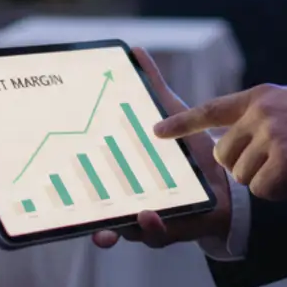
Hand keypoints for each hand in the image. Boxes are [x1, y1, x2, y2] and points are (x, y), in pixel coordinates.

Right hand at [92, 48, 232, 249]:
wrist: (232, 176)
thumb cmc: (193, 147)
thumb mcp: (173, 113)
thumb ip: (154, 86)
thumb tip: (136, 51)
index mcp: (127, 175)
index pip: (94, 182)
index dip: (72, 185)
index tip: (54, 179)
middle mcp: (134, 200)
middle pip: (103, 213)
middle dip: (90, 218)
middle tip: (74, 214)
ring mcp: (153, 218)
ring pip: (127, 230)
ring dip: (119, 227)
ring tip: (114, 222)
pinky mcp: (176, 228)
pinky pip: (159, 235)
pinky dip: (152, 229)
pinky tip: (149, 215)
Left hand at [154, 83, 286, 199]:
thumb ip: (264, 115)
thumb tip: (239, 133)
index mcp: (260, 97)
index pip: (210, 109)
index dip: (181, 122)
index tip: (156, 131)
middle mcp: (260, 112)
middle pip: (225, 155)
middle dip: (246, 168)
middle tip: (281, 164)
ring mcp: (272, 135)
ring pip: (243, 177)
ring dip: (267, 181)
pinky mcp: (285, 159)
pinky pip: (264, 190)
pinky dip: (282, 192)